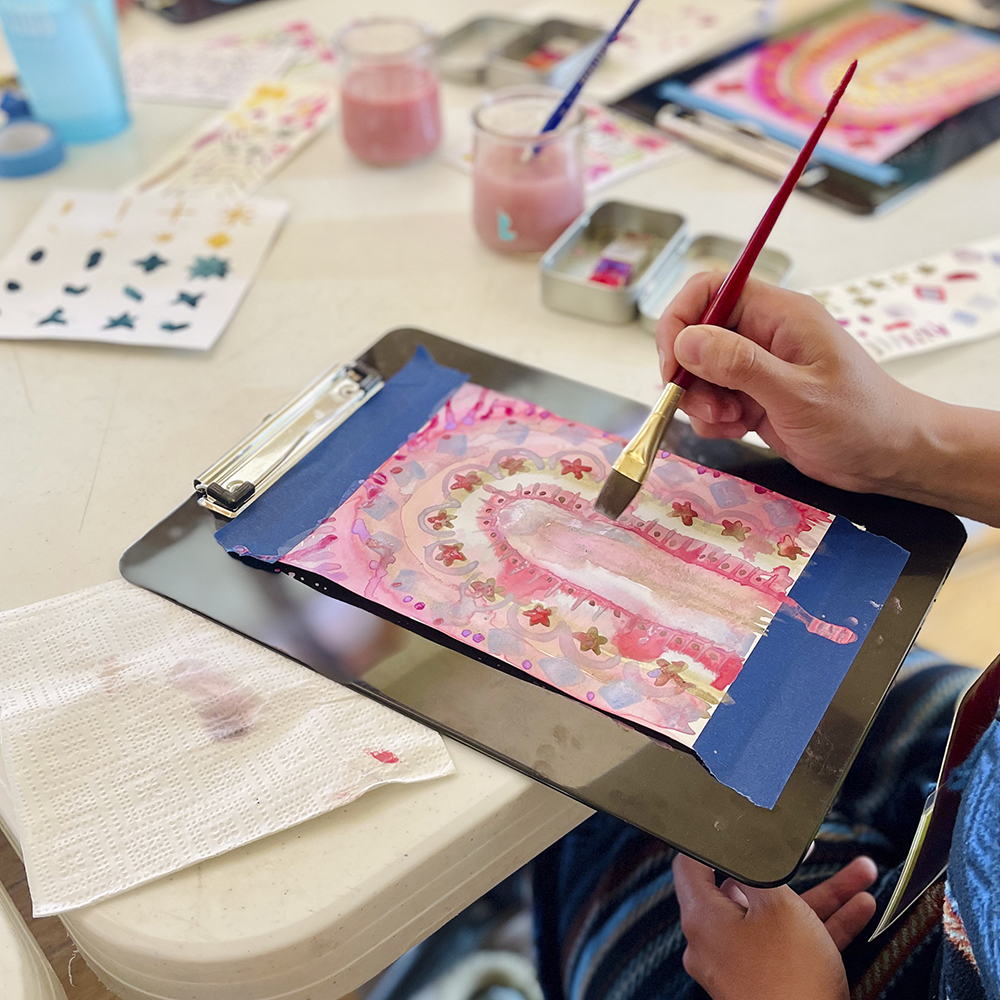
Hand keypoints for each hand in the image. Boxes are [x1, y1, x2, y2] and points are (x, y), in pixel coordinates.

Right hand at [655, 273, 929, 495]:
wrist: (890, 458)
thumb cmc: (859, 419)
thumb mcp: (796, 392)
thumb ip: (740, 364)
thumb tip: (686, 341)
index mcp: (778, 314)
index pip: (709, 291)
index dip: (680, 321)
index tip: (673, 365)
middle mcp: (763, 334)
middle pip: (695, 335)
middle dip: (689, 374)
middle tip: (707, 407)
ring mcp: (757, 367)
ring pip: (699, 373)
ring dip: (701, 401)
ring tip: (731, 422)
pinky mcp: (754, 397)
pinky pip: (713, 400)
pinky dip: (713, 419)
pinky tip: (737, 431)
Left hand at [672, 853, 877, 999]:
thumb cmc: (790, 979)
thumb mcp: (777, 906)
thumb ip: (758, 868)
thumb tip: (744, 847)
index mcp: (702, 918)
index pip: (694, 864)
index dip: (715, 839)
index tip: (733, 822)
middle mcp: (714, 941)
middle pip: (748, 889)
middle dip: (791, 868)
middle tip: (812, 849)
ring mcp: (741, 965)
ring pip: (781, 916)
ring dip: (822, 894)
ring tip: (861, 872)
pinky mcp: (768, 983)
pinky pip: (793, 944)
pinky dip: (823, 925)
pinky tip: (860, 906)